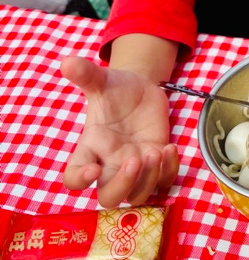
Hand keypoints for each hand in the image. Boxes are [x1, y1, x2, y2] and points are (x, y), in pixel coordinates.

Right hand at [61, 56, 178, 207]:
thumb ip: (85, 74)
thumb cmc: (115, 89)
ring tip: (156, 151)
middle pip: (108, 197)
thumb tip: (66, 62)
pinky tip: (170, 148)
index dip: (80, 180)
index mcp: (91, 147)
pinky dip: (169, 171)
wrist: (140, 87)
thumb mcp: (102, 80)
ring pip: (138, 195)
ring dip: (148, 179)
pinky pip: (164, 182)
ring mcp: (135, 166)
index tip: (94, 169)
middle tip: (135, 158)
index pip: (74, 176)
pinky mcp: (157, 162)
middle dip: (122, 186)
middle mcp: (110, 163)